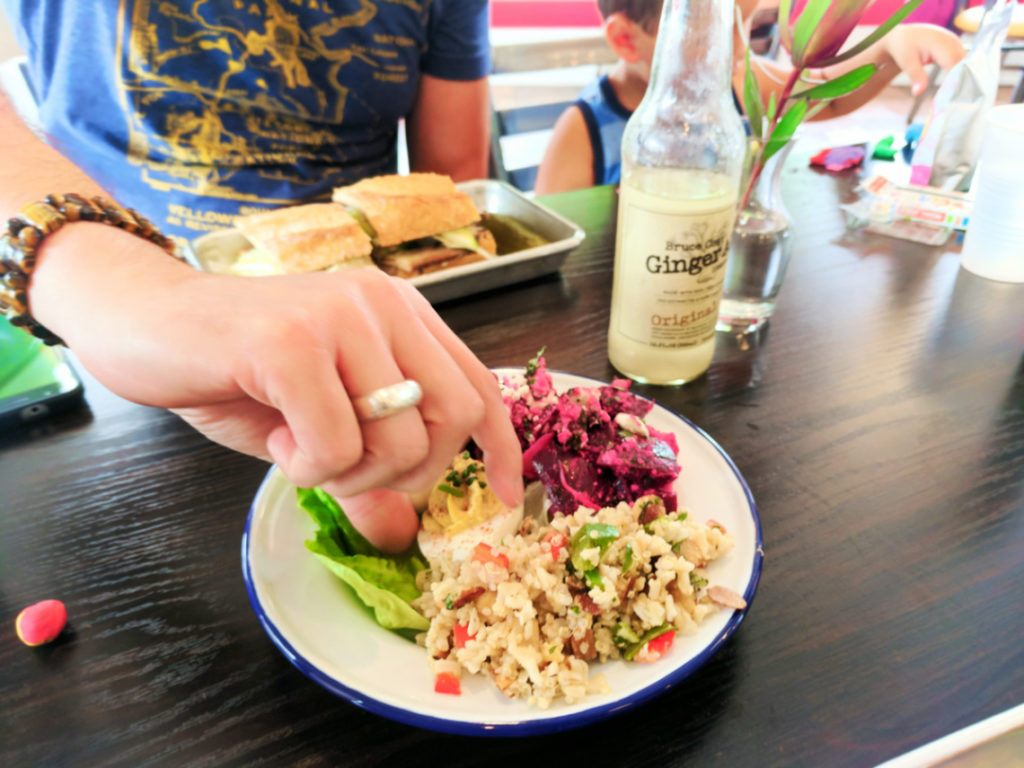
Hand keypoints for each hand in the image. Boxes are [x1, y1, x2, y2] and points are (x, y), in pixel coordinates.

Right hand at [175, 269, 522, 505]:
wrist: (140, 319)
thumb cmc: (232, 369)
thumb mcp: (312, 425)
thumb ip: (364, 469)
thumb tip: (401, 535)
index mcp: (401, 316)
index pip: (480, 386)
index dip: (504, 450)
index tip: (507, 502)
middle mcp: (383, 305)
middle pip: (454, 418)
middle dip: (410, 471)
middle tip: (351, 468)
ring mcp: (340, 317)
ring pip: (400, 438)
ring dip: (350, 473)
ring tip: (300, 447)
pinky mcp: (292, 342)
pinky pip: (337, 442)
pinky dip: (309, 466)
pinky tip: (276, 438)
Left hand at [883, 24, 965, 95]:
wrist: (904, 35)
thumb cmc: (904, 47)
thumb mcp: (907, 62)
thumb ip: (916, 76)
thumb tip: (918, 93)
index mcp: (941, 44)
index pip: (956, 66)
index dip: (959, 81)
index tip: (957, 98)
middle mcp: (953, 42)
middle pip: (966, 64)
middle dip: (966, 81)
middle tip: (964, 102)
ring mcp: (956, 43)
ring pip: (967, 62)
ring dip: (967, 77)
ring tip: (965, 97)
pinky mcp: (956, 46)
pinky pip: (963, 60)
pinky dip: (963, 72)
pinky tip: (961, 87)